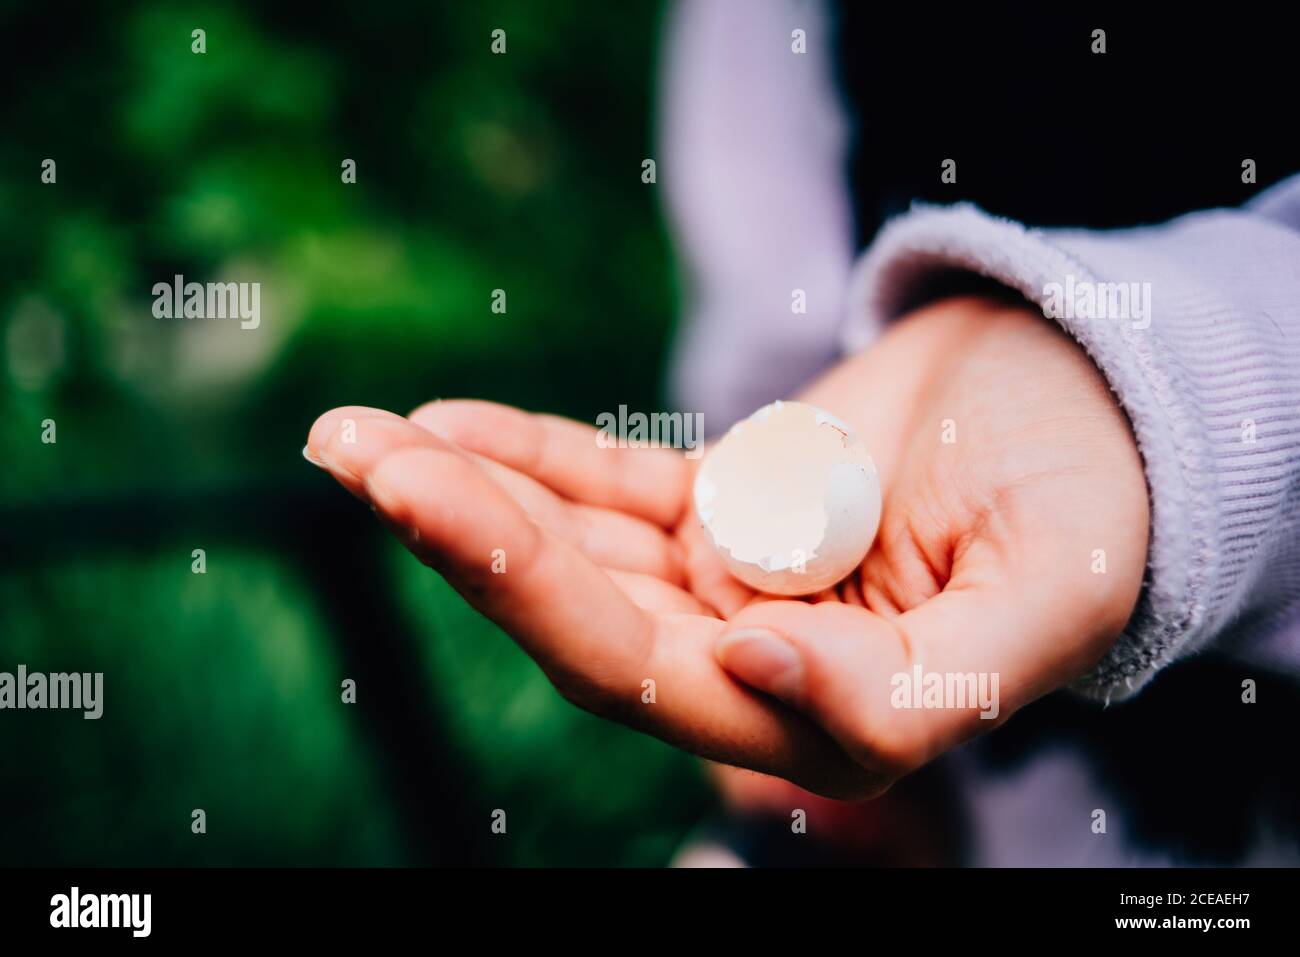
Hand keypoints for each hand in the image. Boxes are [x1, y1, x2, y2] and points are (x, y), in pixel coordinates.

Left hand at [304, 295, 1147, 797]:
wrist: (1083, 403)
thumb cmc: (1093, 502)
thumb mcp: (1050, 593)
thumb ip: (925, 679)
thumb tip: (754, 670)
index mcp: (832, 709)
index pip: (679, 687)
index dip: (591, 625)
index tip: (480, 517)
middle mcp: (756, 657)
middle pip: (592, 620)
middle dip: (479, 549)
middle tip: (371, 472)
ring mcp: (726, 576)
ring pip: (577, 549)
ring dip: (466, 493)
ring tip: (349, 441)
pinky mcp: (717, 502)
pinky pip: (606, 483)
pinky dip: (525, 454)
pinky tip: (436, 426)